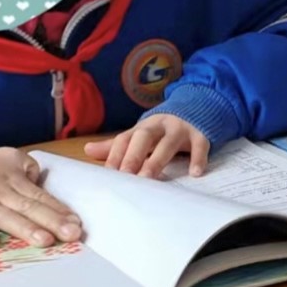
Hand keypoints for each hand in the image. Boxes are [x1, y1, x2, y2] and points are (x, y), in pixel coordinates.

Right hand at [0, 147, 81, 248]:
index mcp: (13, 180)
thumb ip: (26, 168)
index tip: (77, 224)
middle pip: (29, 208)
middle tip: (72, 235)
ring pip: (4, 217)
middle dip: (52, 221)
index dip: (59, 210)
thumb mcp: (5, 157)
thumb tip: (42, 182)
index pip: (41, 196)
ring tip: (45, 241)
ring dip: (25, 229)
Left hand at [85, 114, 209, 177]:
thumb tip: (87, 150)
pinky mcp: (200, 135)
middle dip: (133, 156)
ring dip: (158, 160)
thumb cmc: (161, 130)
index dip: (115, 155)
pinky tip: (195, 173)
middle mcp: (159, 126)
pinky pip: (200, 146)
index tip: (109, 174)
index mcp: (142, 128)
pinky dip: (198, 158)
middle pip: (144, 138)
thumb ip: (116, 145)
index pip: (125, 139)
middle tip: (125, 177)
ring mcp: (180, 129)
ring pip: (168, 143)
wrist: (195, 108)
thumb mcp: (140, 135)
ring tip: (149, 178)